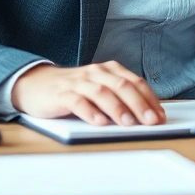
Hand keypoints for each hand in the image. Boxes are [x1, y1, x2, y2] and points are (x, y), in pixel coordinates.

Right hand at [11, 61, 165, 125]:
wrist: (35, 84)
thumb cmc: (73, 90)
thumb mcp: (98, 90)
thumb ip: (118, 98)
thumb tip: (145, 117)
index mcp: (108, 70)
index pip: (135, 82)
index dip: (150, 99)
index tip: (160, 116)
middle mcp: (95, 73)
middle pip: (122, 85)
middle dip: (139, 104)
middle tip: (151, 121)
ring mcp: (78, 82)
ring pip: (102, 92)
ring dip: (117, 108)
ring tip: (128, 123)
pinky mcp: (61, 94)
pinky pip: (77, 101)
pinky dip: (90, 112)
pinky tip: (99, 122)